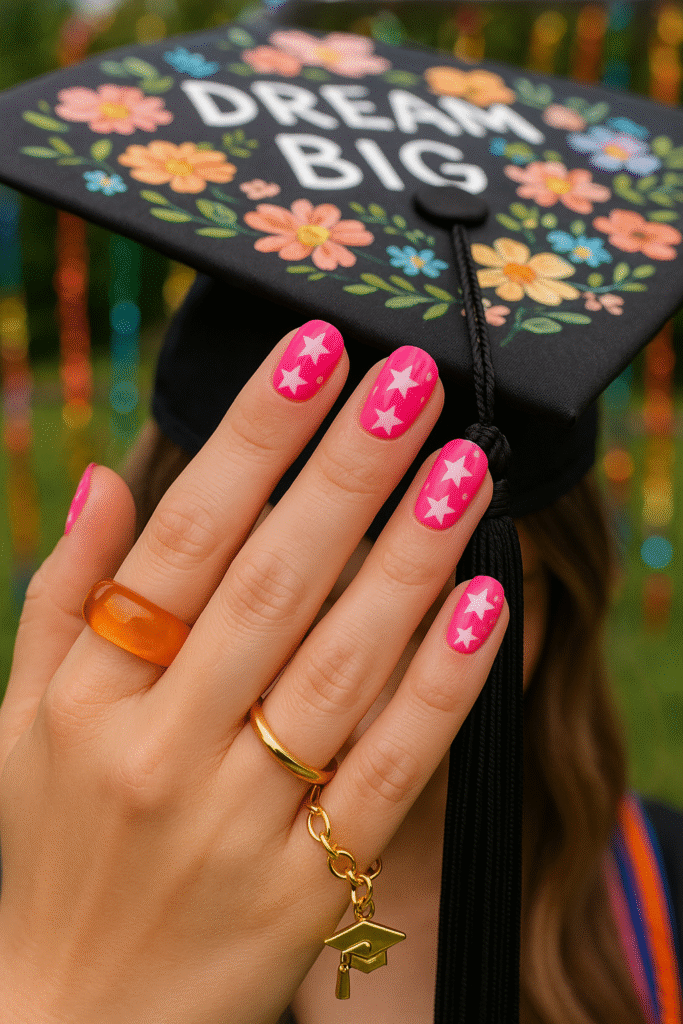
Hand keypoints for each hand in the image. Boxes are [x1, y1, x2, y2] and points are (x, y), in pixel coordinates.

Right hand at [0, 326, 505, 1023]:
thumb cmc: (41, 852)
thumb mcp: (21, 722)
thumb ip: (64, 597)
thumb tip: (110, 476)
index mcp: (88, 701)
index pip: (183, 538)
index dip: (254, 437)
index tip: (314, 354)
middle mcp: (163, 755)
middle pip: (275, 585)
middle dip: (347, 471)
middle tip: (408, 380)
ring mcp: (240, 827)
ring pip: (343, 667)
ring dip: (410, 557)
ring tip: (461, 464)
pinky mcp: (309, 891)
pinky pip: (389, 773)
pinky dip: (440, 686)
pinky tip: (484, 604)